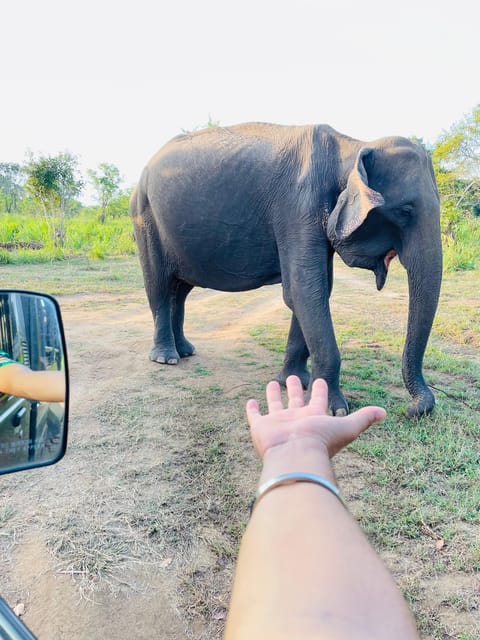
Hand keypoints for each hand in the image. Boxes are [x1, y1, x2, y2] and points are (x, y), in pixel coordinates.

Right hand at [246, 375, 385, 458]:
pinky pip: (255, 416)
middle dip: (298, 389)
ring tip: (274, 382)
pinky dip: (252, 410)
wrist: (295, 456)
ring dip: (275, 395)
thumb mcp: (347, 427)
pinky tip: (251, 401)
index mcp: (315, 419)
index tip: (322, 379)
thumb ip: (363, 418)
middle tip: (297, 377)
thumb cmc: (321, 442)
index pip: (319, 402)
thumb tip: (385, 412)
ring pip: (276, 405)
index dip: (321, 391)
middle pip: (297, 402)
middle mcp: (296, 421)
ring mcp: (278, 424)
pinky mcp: (261, 427)